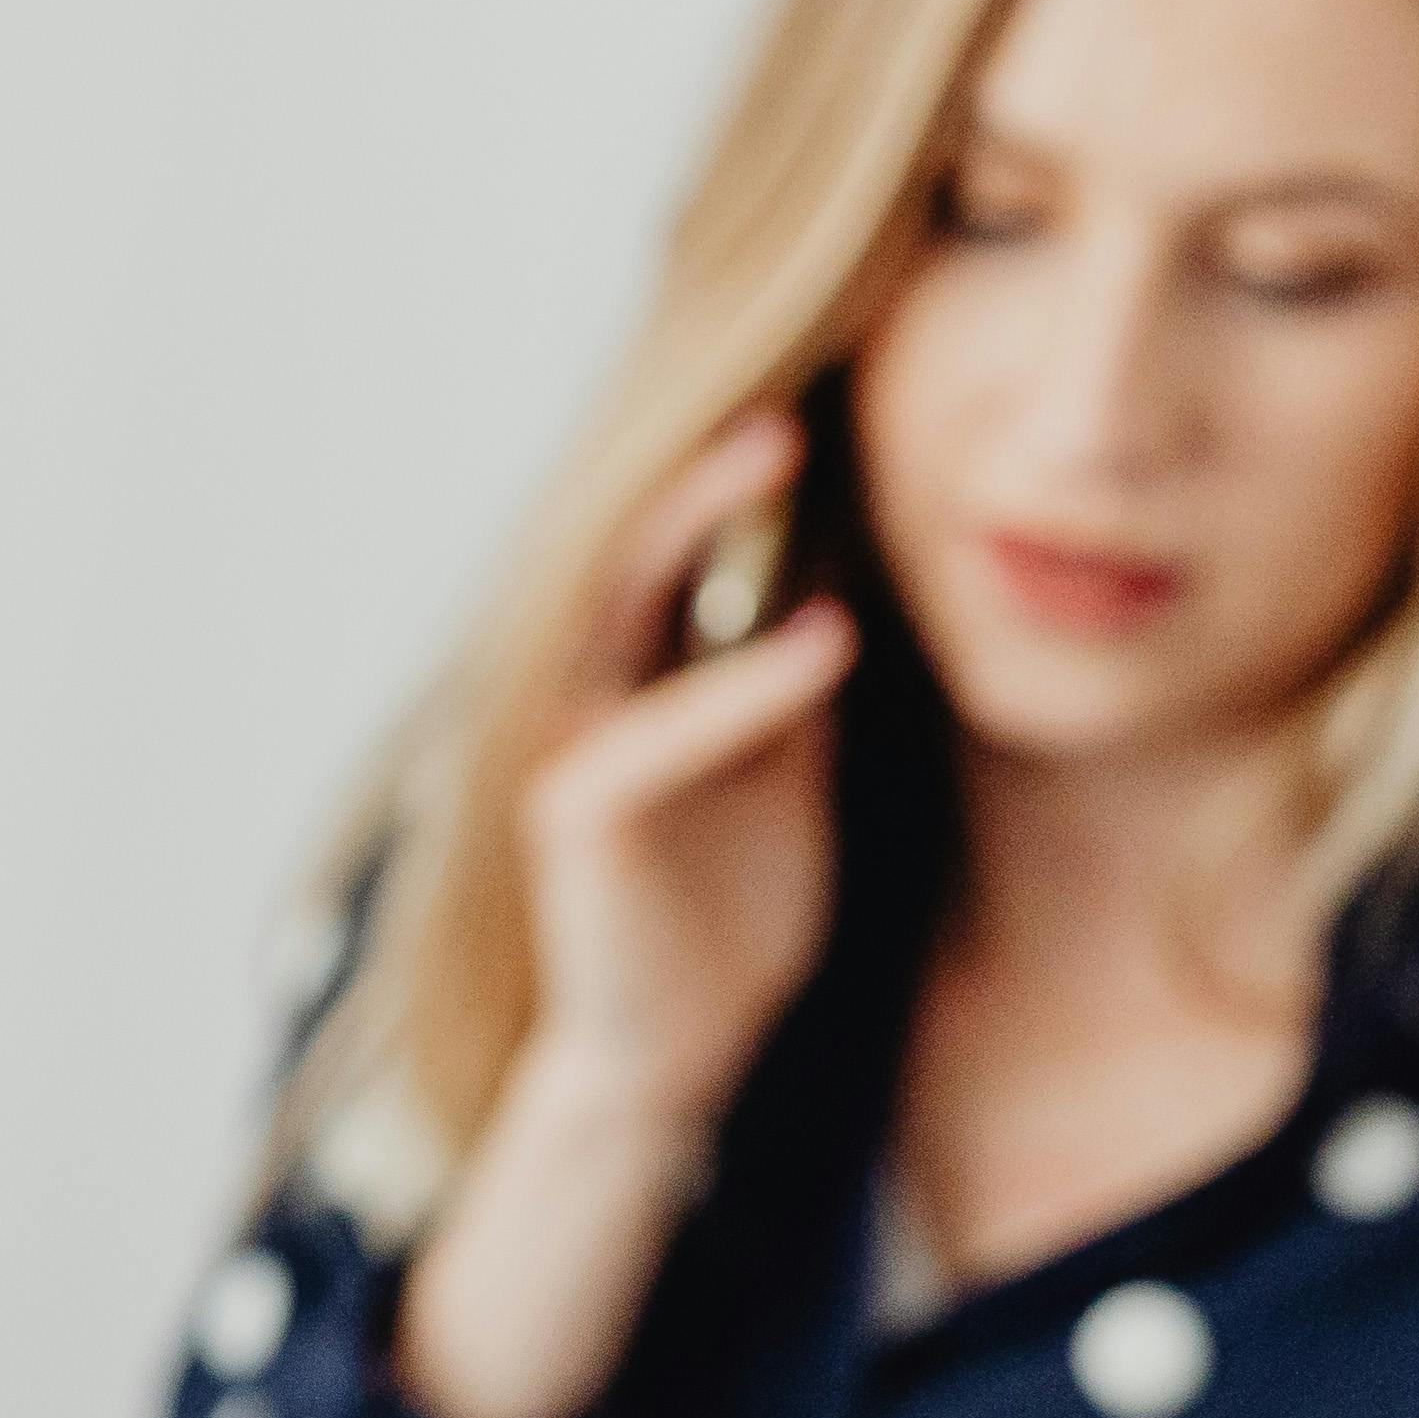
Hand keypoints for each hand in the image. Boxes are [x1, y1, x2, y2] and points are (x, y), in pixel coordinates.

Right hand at [397, 408, 861, 1417]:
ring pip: (617, 603)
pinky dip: (739, 689)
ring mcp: (568, 747)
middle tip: (795, 359)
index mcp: (635, 672)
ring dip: (696, 522)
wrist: (672, 1058)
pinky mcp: (574, 818)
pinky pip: (658, 731)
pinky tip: (822, 644)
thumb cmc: (726, 918)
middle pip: (635, 535)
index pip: (680, 534)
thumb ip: (795, 670)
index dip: (742, 456)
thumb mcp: (788, 767)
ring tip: (780, 448)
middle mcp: (583, 690)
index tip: (833, 367)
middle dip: (708, 450)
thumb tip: (850, 559)